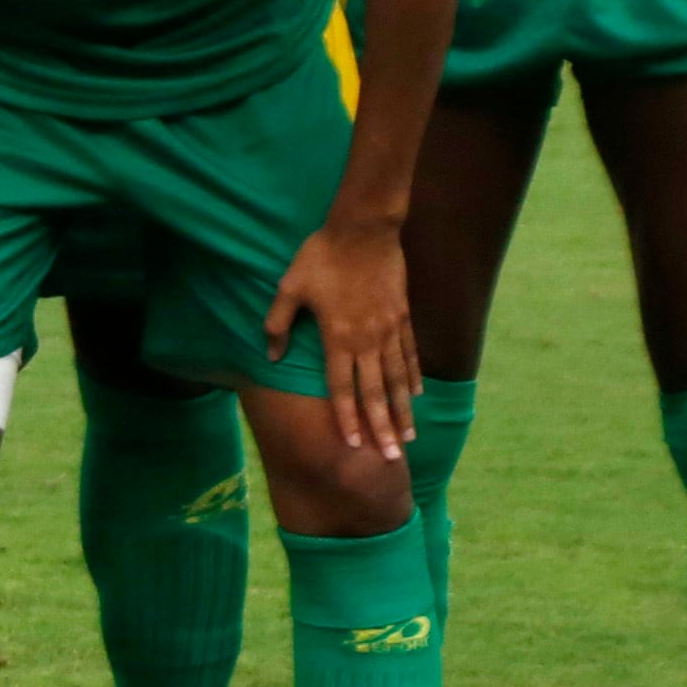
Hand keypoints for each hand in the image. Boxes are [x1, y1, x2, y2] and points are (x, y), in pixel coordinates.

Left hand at [270, 218, 413, 460]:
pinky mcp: (403, 316)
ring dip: (402, 410)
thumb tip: (270, 355)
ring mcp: (389, 330)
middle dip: (382, 428)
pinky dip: (413, 377)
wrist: (364, 228)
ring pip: (397, 379)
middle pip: (375, 393)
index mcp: (337, 338)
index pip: (341, 389)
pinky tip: (416, 395)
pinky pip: (410, 354)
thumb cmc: (322, 256)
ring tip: (408, 437)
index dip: (347, 419)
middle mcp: (367, 340)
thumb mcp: (289, 286)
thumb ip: (277, 323)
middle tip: (391, 458)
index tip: (354, 446)